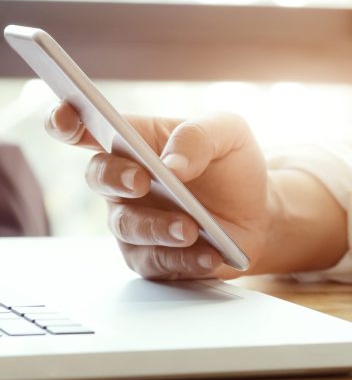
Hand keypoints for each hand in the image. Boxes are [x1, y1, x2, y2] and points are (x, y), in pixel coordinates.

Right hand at [45, 102, 269, 279]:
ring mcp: (135, 220)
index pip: (89, 128)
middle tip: (141, 180)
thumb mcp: (228, 133)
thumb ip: (198, 137)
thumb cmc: (233, 166)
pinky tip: (209, 254)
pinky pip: (155, 262)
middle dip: (115, 177)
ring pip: (127, 226)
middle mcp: (126, 180)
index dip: (66, 121)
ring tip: (191, 228)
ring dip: (157, 228)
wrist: (259, 212)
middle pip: (98, 176)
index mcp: (136, 141)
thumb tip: (171, 163)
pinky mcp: (151, 256)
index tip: (65, 118)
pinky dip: (183, 259)